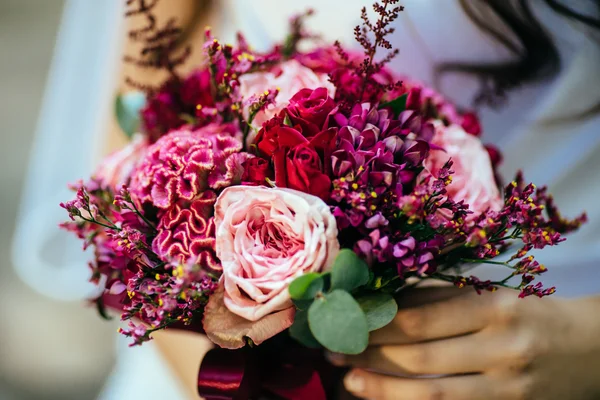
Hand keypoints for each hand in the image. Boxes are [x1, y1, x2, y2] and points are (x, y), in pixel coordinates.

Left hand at [329, 286, 599, 399]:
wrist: (590, 350)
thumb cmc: (529, 314)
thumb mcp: (488, 295)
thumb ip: (437, 297)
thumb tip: (380, 299)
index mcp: (492, 308)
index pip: (419, 320)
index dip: (375, 325)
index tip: (343, 322)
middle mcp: (501, 349)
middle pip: (420, 358)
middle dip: (370, 356)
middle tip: (334, 352)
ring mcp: (508, 389)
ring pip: (434, 394)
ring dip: (385, 390)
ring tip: (351, 382)